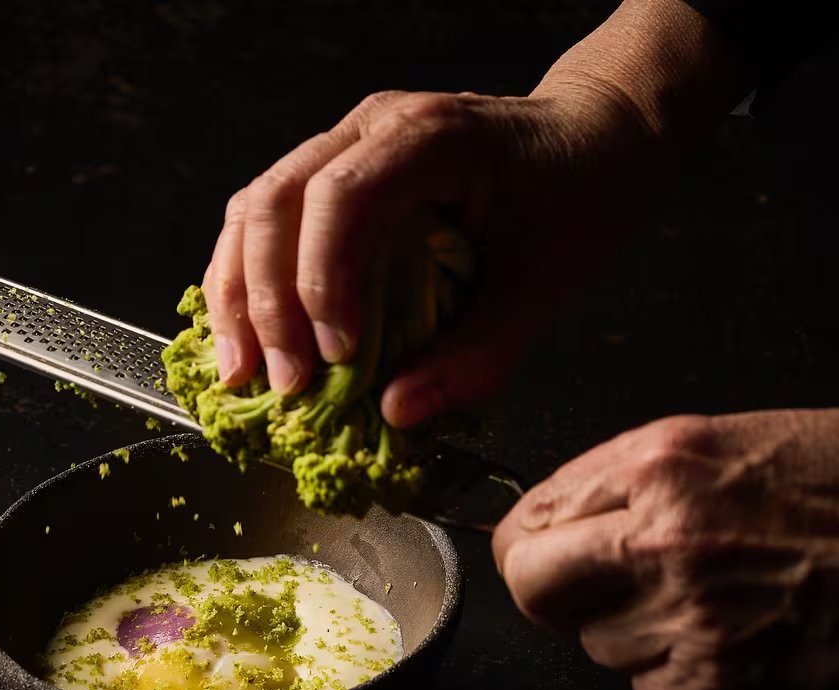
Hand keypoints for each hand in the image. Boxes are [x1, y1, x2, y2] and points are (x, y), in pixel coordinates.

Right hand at [201, 0, 744, 427]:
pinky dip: (252, 278)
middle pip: (275, 201)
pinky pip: (270, 217)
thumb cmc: (580, 192)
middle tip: (280, 383)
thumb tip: (398, 413)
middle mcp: (372, 126)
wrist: (599, 133)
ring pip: (255, 206)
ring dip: (239, 293)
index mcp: (428, 138)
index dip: (320, 281)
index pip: (340, 198)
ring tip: (241, 370)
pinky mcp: (338, 170)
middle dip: (264, 300)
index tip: (335, 356)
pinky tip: (251, 335)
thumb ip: (479, 353)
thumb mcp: (547, 282)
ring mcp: (347, 142)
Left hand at [492, 410, 838, 689]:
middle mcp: (659, 538)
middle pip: (532, 585)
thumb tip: (594, 497)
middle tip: (582, 582)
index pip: (536, 509)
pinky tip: (720, 640)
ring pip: (593, 644)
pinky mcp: (719, 682)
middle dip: (548, 586)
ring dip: (625, 629)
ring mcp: (686, 617)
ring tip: (692, 603)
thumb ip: (661, 466)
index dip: (532, 532)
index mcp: (665, 461)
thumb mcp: (759, 432)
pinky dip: (671, 675)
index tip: (544, 543)